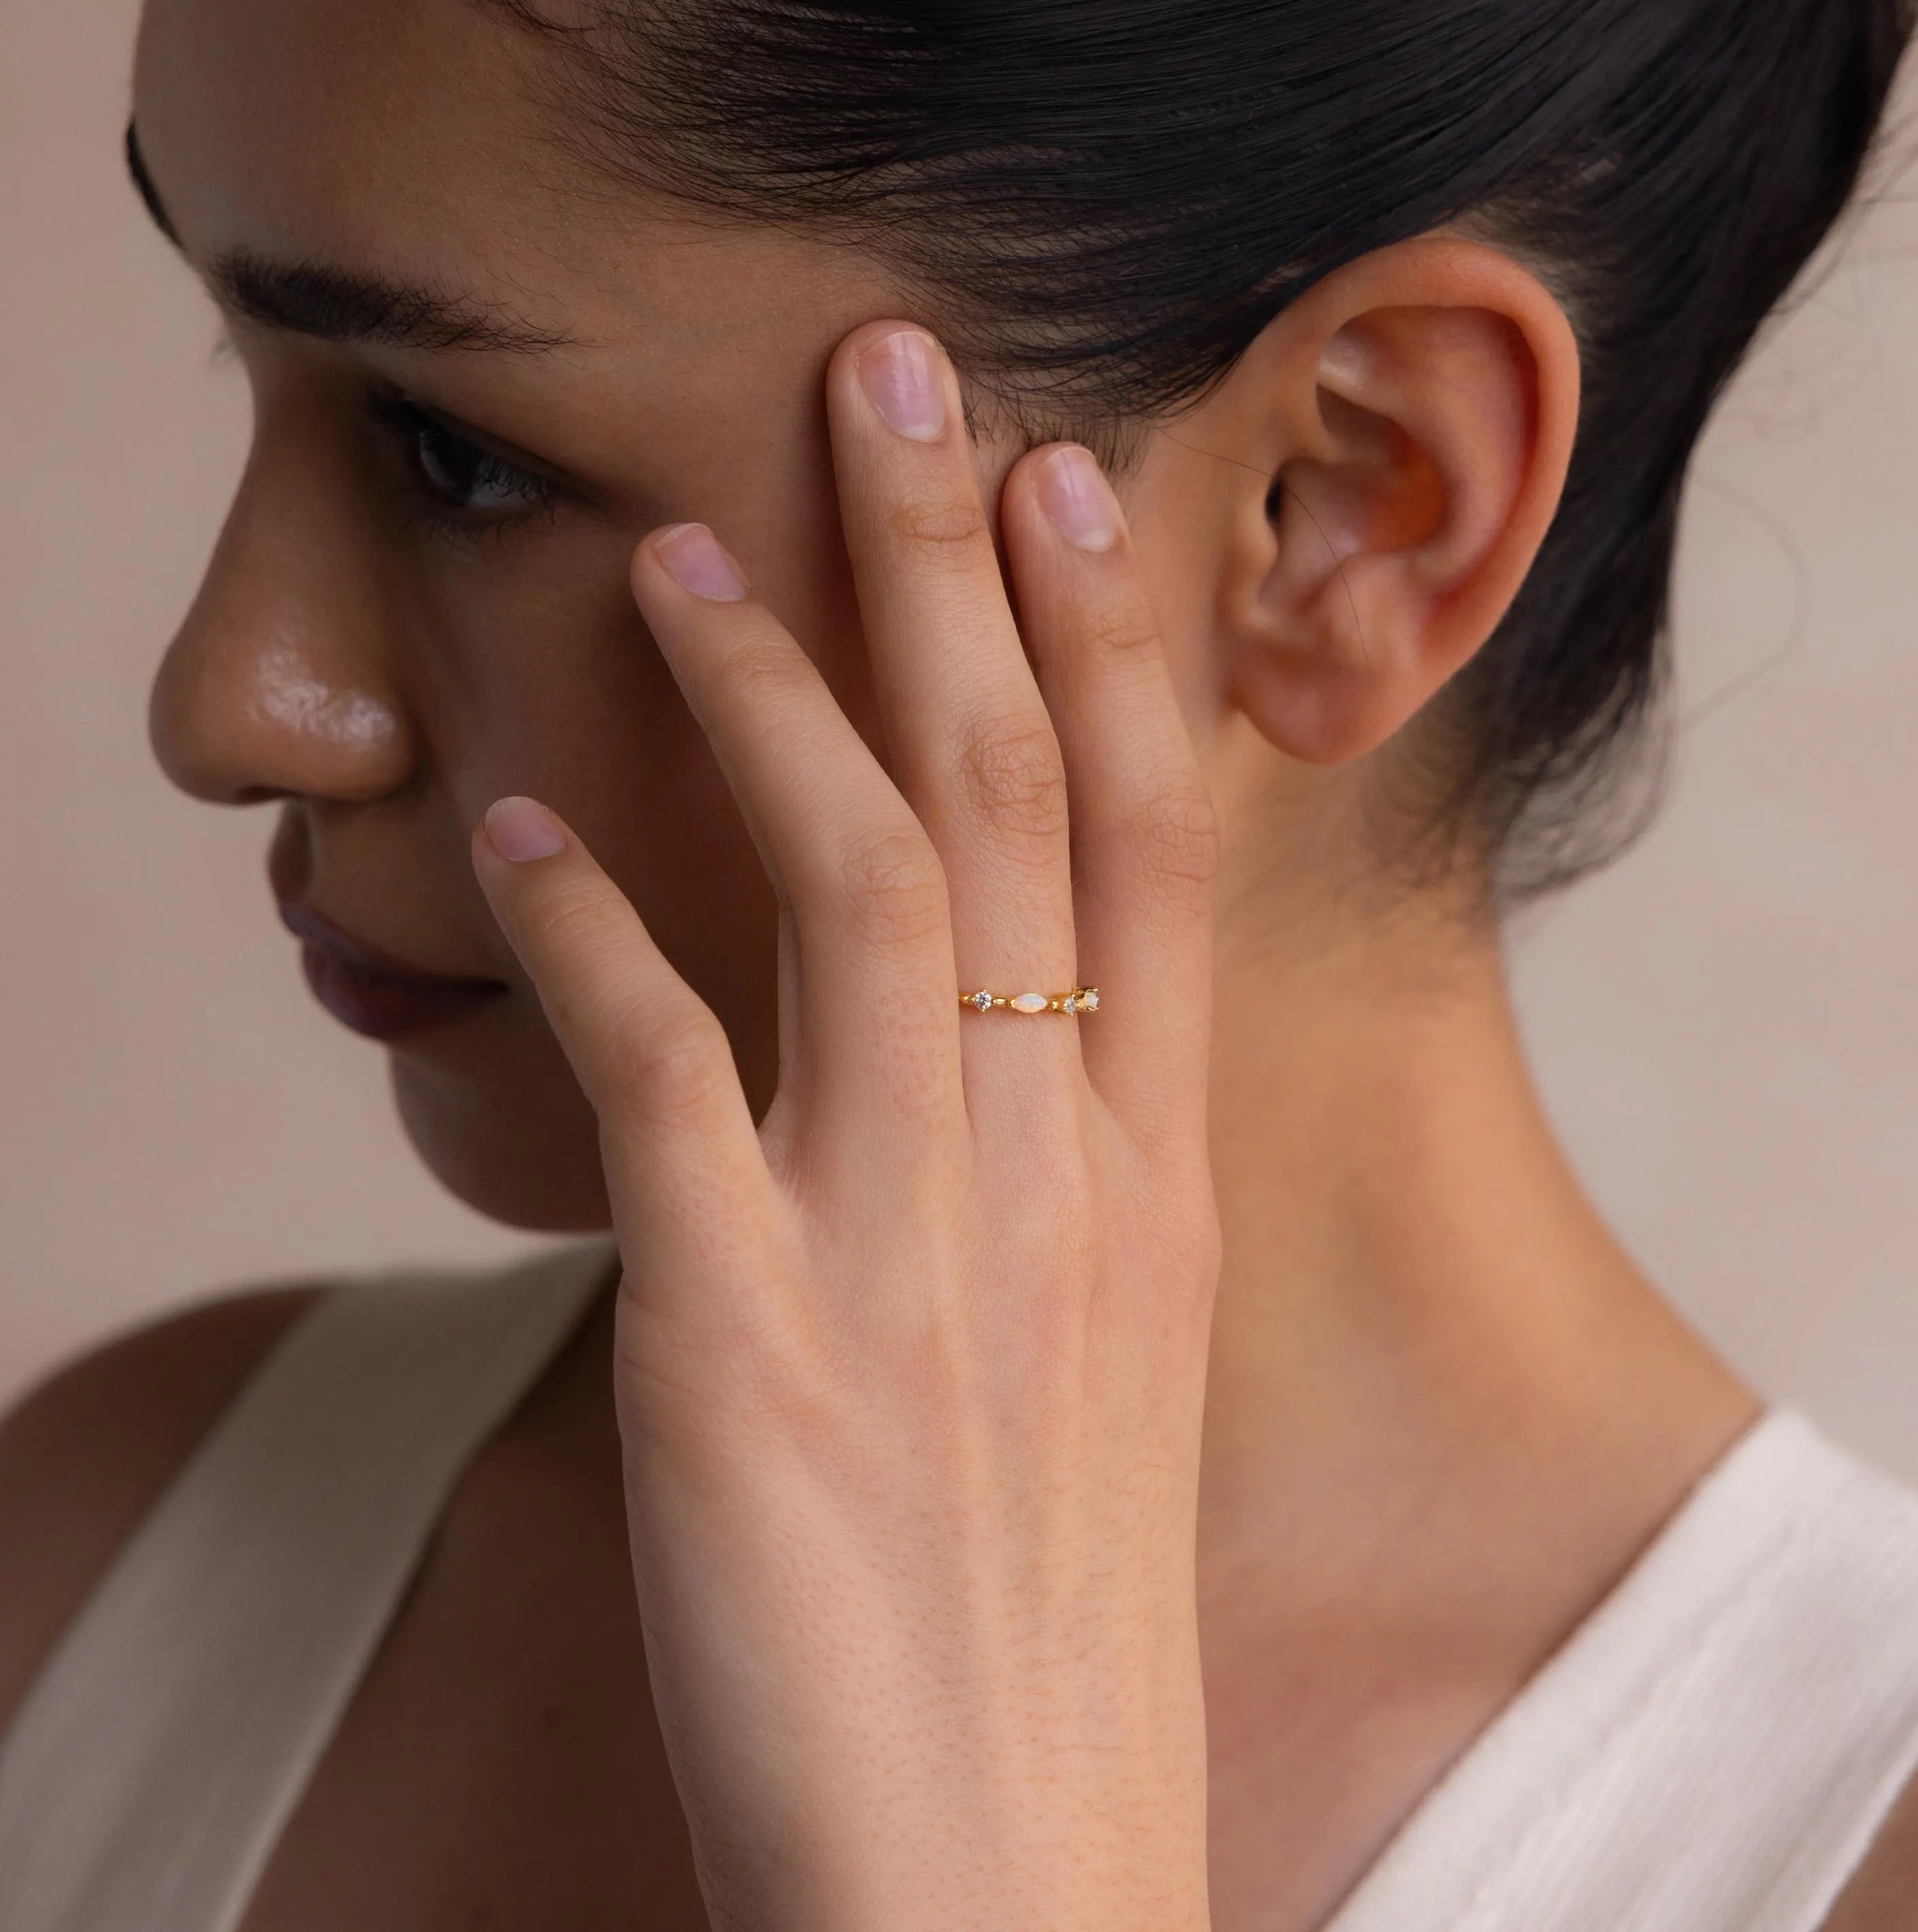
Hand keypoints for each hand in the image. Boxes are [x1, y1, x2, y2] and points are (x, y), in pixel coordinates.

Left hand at [473, 323, 1221, 1931]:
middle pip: (1023, 803)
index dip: (1117, 645)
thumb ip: (1060, 1179)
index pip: (1161, 846)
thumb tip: (993, 1039)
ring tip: (676, 557)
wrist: (1010, 1867)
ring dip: (769, 700)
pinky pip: (665, 1079)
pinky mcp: (750, 1340)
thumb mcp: (1106, 1356)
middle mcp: (1057, 1170)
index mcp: (1152, 1176)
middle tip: (900, 374)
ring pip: (866, 889)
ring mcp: (913, 1242)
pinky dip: (589, 936)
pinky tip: (518, 837)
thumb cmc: (1052, 1614)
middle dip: (958, 570)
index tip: (1067, 483)